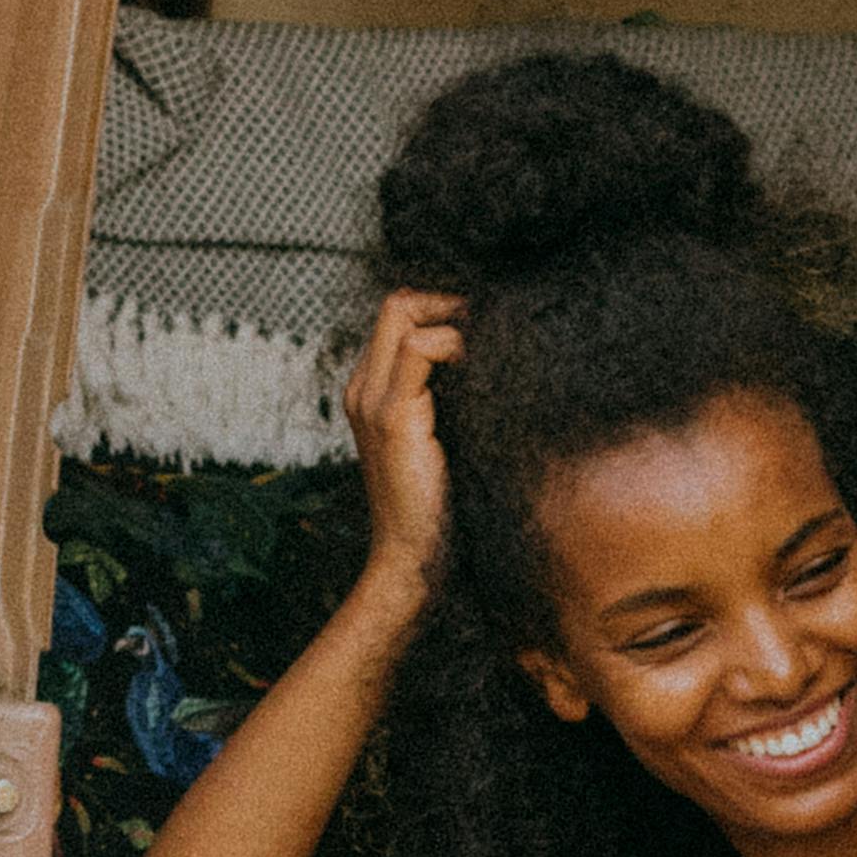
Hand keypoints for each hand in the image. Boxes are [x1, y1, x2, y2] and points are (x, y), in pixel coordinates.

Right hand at [346, 288, 461, 594]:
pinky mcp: (391, 416)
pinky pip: (421, 348)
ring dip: (455, 319)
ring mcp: (371, 398)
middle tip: (493, 325)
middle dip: (449, 301)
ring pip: (402, 312)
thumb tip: (491, 357)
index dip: (443, 308)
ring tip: (490, 347)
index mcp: (371, 390)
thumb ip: (451, 397)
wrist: (413, 555)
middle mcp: (362, 387)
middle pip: (397, 302)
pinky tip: (482, 372)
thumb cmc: (437, 502)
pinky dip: (456, 346)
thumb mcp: (445, 436)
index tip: (487, 326)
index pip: (399, 315)